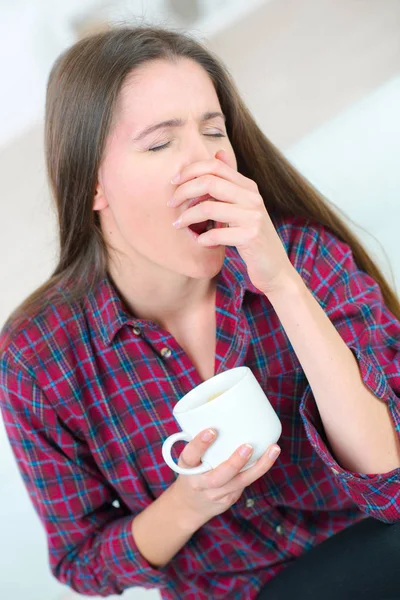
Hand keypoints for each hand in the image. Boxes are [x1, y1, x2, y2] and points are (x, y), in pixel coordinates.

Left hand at [169, 149, 295, 293]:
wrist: (275, 268)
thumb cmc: (252, 238)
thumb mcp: (243, 206)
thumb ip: (230, 183)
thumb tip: (218, 153)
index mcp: (249, 187)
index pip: (214, 166)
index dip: (190, 171)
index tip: (173, 183)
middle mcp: (253, 197)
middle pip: (209, 182)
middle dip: (183, 191)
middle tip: (171, 204)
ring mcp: (253, 216)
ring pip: (209, 207)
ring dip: (187, 217)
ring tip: (178, 225)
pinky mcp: (251, 237)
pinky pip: (217, 233)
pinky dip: (203, 238)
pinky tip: (201, 242)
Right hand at [169, 428, 280, 528]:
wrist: (189, 506)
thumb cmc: (192, 472)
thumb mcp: (188, 458)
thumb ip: (201, 442)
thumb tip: (223, 410)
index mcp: (187, 468)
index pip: (191, 456)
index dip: (200, 444)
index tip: (211, 430)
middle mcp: (201, 483)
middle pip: (219, 476)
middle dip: (235, 462)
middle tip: (248, 446)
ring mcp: (216, 494)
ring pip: (240, 482)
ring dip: (259, 466)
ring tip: (273, 449)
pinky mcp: (229, 498)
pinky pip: (246, 482)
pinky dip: (259, 468)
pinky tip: (270, 455)